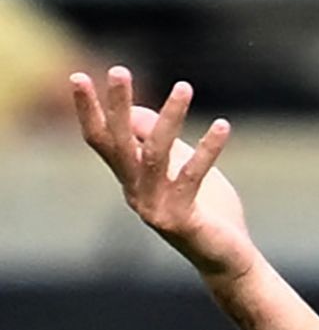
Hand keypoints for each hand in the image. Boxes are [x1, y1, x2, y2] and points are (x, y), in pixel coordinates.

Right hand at [70, 67, 256, 281]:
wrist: (228, 259)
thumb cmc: (206, 210)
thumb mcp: (180, 168)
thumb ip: (158, 141)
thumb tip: (136, 110)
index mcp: (131, 179)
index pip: (102, 140)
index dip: (89, 111)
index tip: (79, 78)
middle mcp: (135, 193)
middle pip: (118, 143)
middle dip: (117, 106)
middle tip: (118, 70)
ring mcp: (155, 208)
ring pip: (156, 155)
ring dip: (169, 118)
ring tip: (184, 86)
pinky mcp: (180, 219)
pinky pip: (193, 177)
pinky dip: (208, 149)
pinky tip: (223, 126)